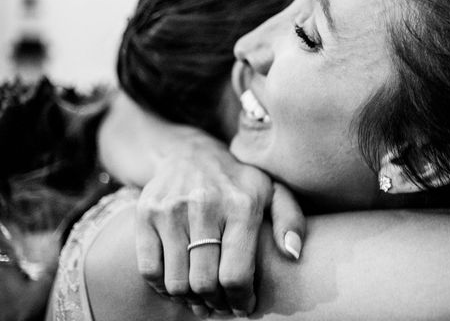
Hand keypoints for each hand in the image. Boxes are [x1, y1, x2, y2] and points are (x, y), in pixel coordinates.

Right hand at [134, 128, 304, 316]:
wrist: (190, 153)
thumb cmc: (238, 181)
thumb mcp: (272, 191)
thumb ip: (290, 220)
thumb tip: (293, 253)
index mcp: (241, 204)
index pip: (236, 273)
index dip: (240, 299)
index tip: (244, 305)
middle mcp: (205, 205)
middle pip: (204, 282)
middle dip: (216, 302)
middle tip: (222, 304)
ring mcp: (172, 209)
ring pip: (176, 281)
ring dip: (190, 299)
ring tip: (202, 296)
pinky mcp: (147, 213)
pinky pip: (150, 270)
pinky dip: (163, 286)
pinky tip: (179, 282)